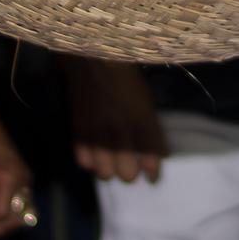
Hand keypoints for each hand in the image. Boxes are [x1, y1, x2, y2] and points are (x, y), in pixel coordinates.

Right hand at [62, 57, 167, 182]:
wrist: (95, 64)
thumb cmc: (127, 79)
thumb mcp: (147, 103)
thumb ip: (152, 130)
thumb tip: (159, 154)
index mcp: (143, 123)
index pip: (152, 159)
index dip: (153, 171)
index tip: (152, 176)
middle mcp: (121, 134)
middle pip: (127, 174)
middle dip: (131, 173)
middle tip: (131, 166)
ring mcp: (98, 136)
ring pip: (105, 173)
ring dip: (110, 169)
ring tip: (113, 161)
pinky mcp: (79, 134)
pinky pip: (84, 162)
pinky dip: (91, 161)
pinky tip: (96, 154)